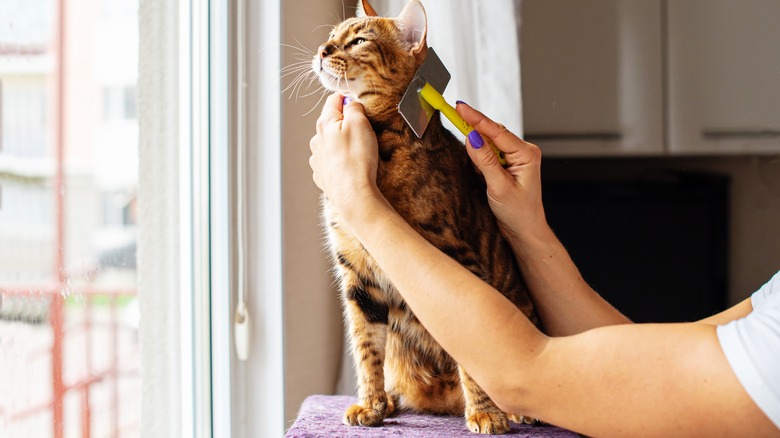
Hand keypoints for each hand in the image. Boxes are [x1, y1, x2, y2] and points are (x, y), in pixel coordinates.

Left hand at [309, 93, 380, 214]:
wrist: (353, 195)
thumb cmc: (357, 159)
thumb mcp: (360, 123)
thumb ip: (354, 107)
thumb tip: (350, 103)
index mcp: (324, 123)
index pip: (333, 100)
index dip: (347, 98)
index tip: (358, 105)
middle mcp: (316, 140)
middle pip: (331, 122)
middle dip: (346, 123)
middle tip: (364, 131)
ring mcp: (317, 159)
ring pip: (330, 142)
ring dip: (342, 142)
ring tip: (359, 152)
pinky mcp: (322, 175)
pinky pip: (331, 161)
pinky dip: (340, 160)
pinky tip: (351, 166)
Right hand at [455, 102, 547, 243]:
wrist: (525, 231)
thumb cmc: (518, 213)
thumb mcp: (499, 187)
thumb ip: (485, 161)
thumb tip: (471, 137)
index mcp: (527, 154)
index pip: (497, 131)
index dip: (476, 118)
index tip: (459, 106)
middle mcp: (523, 151)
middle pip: (492, 131)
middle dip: (472, 125)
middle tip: (451, 112)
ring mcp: (515, 157)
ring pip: (489, 140)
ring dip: (475, 139)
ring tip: (460, 133)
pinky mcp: (507, 164)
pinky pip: (489, 152)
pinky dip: (478, 151)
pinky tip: (470, 152)